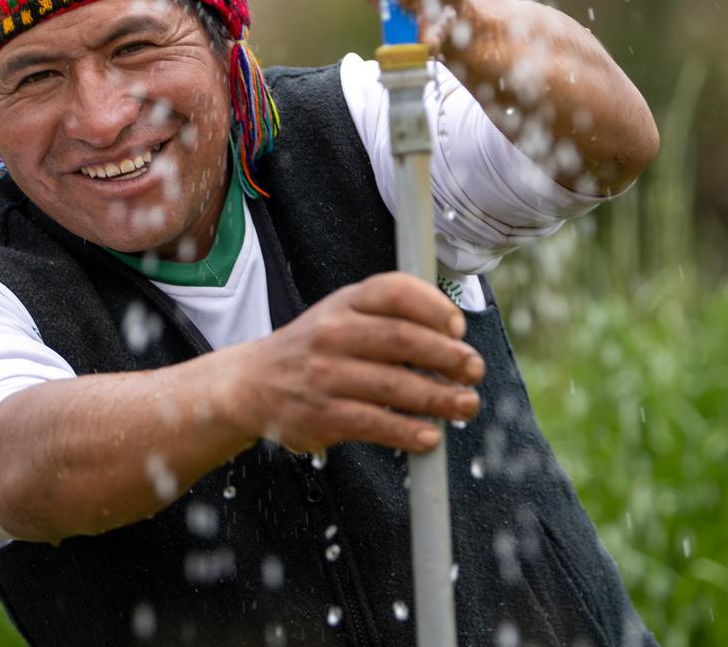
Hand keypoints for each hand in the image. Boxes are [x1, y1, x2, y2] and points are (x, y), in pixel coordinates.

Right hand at [229, 272, 484, 453]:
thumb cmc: (315, 348)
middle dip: (448, 357)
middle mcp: (333, 333)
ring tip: (465, 404)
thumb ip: (392, 316)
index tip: (459, 328)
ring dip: (439, 398)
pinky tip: (430, 436)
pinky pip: (374, 424)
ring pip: (394, 386)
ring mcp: (324, 375)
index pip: (395, 291)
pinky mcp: (321, 415)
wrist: (253, 384)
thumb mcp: (343, 314)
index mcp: (345, 302)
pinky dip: (408, 432)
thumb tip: (454, 337)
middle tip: (474, 370)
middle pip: (402, 339)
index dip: (435, 307)